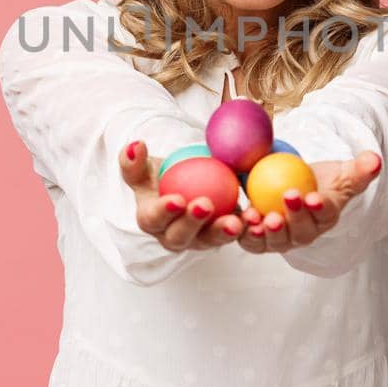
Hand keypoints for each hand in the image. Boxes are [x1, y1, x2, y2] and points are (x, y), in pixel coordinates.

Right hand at [121, 141, 242, 251]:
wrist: (183, 181)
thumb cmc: (160, 174)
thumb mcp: (143, 166)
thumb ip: (133, 159)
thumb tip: (136, 146)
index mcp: (149, 220)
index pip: (152, 219)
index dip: (163, 212)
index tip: (178, 199)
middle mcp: (171, 236)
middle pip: (180, 237)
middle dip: (192, 223)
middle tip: (206, 204)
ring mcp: (197, 240)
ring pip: (209, 240)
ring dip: (222, 232)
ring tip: (236, 221)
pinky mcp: (219, 237)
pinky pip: (230, 234)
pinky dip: (243, 228)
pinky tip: (254, 218)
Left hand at [237, 151, 381, 255]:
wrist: (296, 186)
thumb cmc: (322, 181)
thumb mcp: (342, 172)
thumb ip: (360, 168)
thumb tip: (375, 160)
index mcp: (326, 218)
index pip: (325, 215)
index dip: (320, 208)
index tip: (314, 197)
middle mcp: (305, 234)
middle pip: (300, 232)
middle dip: (294, 219)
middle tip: (287, 199)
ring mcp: (282, 240)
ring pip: (274, 242)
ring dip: (266, 232)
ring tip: (256, 216)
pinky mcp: (260, 239)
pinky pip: (251, 240)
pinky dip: (243, 233)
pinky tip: (238, 218)